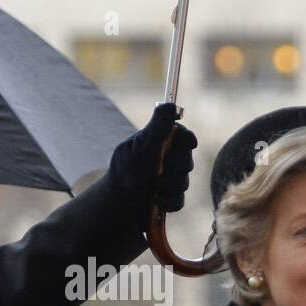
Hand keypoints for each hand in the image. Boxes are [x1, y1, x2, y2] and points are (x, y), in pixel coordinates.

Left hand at [107, 101, 197, 217]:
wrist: (117, 201)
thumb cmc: (127, 169)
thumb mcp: (141, 145)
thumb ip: (158, 126)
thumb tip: (171, 104)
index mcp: (162, 141)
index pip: (187, 138)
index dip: (186, 143)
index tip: (179, 146)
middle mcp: (169, 158)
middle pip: (188, 161)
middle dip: (172, 169)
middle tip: (154, 170)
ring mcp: (171, 179)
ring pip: (184, 183)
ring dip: (167, 187)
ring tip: (151, 187)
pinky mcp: (171, 198)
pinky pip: (180, 200)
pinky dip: (168, 202)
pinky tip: (155, 200)